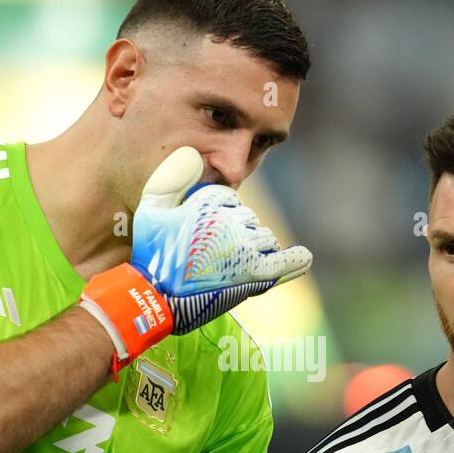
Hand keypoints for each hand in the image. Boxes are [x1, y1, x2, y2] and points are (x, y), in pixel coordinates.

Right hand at [131, 147, 312, 334]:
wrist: (156, 298)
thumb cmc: (150, 255)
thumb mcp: (150, 209)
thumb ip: (171, 178)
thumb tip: (193, 154)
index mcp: (209, 203)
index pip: (228, 199)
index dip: (217, 213)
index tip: (203, 233)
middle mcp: (230, 222)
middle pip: (248, 219)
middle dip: (236, 232)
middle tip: (212, 256)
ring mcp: (244, 248)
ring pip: (263, 238)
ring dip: (253, 248)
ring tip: (229, 266)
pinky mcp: (253, 274)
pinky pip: (284, 262)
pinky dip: (295, 260)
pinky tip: (303, 257)